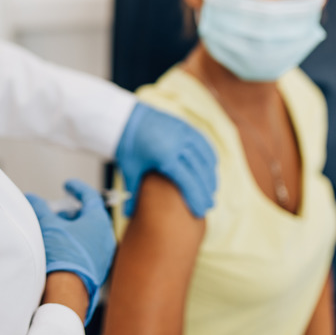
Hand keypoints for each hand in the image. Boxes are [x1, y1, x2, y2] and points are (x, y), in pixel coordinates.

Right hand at [25, 180, 115, 324]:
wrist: (67, 291)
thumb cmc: (62, 256)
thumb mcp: (48, 226)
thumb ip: (40, 208)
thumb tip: (32, 198)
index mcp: (99, 221)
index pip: (91, 197)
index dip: (77, 188)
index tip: (68, 185)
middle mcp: (106, 236)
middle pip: (90, 216)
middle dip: (71, 212)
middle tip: (56, 212)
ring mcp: (104, 254)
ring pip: (89, 233)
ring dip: (73, 228)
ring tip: (55, 230)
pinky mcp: (99, 269)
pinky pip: (89, 249)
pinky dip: (76, 243)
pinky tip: (61, 247)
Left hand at [115, 103, 216, 217]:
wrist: (125, 117)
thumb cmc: (127, 146)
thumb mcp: (130, 170)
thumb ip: (133, 194)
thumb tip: (127, 217)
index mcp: (164, 156)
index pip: (187, 181)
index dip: (196, 197)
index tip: (200, 212)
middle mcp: (178, 143)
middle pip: (199, 172)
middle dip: (206, 191)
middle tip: (209, 206)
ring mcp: (184, 132)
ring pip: (205, 158)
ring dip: (210, 175)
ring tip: (210, 191)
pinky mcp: (185, 126)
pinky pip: (204, 143)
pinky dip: (209, 157)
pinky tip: (209, 170)